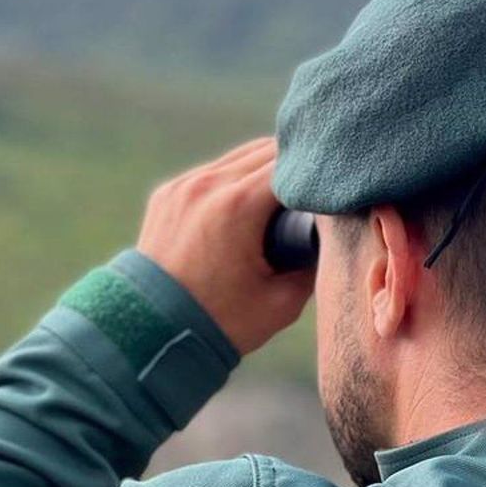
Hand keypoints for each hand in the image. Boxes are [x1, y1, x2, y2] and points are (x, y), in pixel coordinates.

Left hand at [137, 137, 314, 355]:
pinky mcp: (167, 194)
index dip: (318, 176)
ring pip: (239, 156)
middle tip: (314, 194)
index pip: (293, 164)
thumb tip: (328, 237)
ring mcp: (182, 186)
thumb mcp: (282, 301)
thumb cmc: (221, 323)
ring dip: (264, 170)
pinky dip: (234, 181)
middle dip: (295, 169)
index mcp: (237, 205)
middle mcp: (207, 185)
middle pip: (267, 151)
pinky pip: (212, 173)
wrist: (151, 335)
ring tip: (283, 197)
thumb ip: (313, 264)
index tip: (334, 191)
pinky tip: (246, 204)